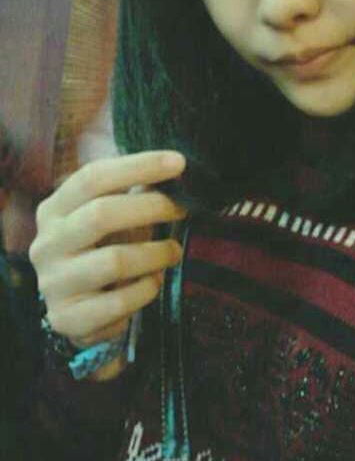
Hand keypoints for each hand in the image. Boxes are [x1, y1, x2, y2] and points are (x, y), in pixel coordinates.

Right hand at [28, 151, 187, 349]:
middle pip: (101, 214)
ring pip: (114, 261)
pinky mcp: (67, 317)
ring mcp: (53, 282)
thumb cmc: (101, 250)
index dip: (138, 166)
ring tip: (174, 252)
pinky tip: (154, 282)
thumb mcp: (111, 219)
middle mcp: (47, 243)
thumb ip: (135, 195)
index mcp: (55, 209)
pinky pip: (120, 301)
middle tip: (182, 210)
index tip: (179, 162)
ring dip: (156, 254)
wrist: (77, 309)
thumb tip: (175, 168)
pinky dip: (147, 289)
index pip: (93, 177)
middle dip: (152, 207)